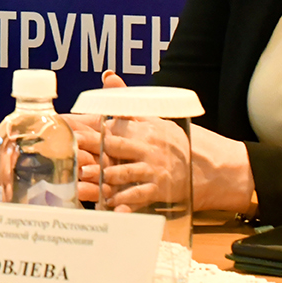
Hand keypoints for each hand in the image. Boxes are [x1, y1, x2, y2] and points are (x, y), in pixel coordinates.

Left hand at [69, 70, 254, 212]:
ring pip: (122, 174)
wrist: (215, 167)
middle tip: (69, 156)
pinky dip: (123, 202)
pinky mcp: (160, 189)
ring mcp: (153, 169)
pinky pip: (138, 196)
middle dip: (89, 153)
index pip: (111, 126)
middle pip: (112, 148)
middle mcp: (147, 147)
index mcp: (144, 128)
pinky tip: (110, 206)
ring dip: (102, 179)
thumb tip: (108, 76)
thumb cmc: (181, 142)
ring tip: (83, 182)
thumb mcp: (156, 117)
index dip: (86, 128)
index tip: (66, 128)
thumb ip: (128, 102)